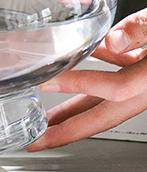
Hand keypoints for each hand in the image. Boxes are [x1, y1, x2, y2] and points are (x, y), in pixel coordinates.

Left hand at [27, 10, 146, 150]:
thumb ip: (143, 30)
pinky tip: (63, 73)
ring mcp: (143, 84)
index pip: (113, 87)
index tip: (44, 82)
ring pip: (102, 103)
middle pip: (102, 117)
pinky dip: (84, 82)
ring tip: (40, 119)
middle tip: (35, 141)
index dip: (78, 84)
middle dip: (67, 132)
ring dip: (71, 112)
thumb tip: (114, 42)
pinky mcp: (141, 72)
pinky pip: (109, 82)